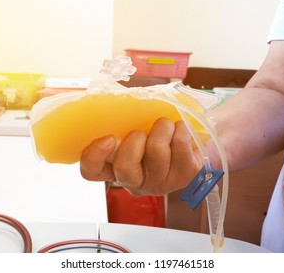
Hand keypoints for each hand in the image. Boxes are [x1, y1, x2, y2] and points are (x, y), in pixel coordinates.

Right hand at [79, 118, 202, 195]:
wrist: (192, 142)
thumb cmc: (156, 134)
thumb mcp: (135, 128)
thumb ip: (122, 124)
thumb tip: (121, 101)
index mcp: (115, 168)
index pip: (91, 171)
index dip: (94, 155)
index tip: (109, 137)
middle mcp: (135, 182)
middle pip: (124, 167)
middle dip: (136, 139)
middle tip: (144, 130)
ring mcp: (160, 183)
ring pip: (156, 152)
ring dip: (163, 128)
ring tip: (167, 125)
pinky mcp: (184, 178)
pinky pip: (180, 147)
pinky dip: (181, 130)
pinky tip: (181, 130)